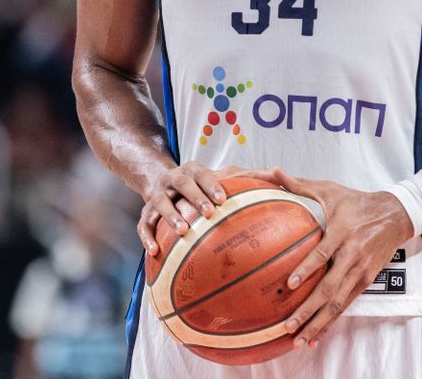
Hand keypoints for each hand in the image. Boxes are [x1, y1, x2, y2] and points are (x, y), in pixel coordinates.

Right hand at [137, 162, 259, 254]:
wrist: (161, 181)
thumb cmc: (200, 185)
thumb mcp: (219, 176)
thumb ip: (246, 176)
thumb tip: (278, 175)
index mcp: (192, 170)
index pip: (201, 174)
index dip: (211, 184)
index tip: (222, 199)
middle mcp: (172, 179)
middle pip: (182, 183)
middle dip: (195, 197)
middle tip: (208, 213)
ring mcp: (157, 195)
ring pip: (160, 202)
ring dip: (171, 215)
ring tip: (183, 231)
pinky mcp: (146, 213)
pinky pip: (143, 225)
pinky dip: (147, 237)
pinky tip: (155, 251)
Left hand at [269, 167, 414, 348]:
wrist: (394, 214)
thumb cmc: (355, 201)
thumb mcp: (330, 190)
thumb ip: (299, 185)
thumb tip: (273, 171)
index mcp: (341, 232)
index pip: (322, 253)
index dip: (306, 269)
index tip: (289, 284)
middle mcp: (352, 255)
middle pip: (329, 288)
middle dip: (309, 309)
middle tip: (289, 325)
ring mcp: (361, 271)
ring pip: (338, 303)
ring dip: (319, 323)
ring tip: (299, 339)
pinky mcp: (366, 281)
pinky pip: (347, 304)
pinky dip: (332, 321)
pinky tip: (317, 335)